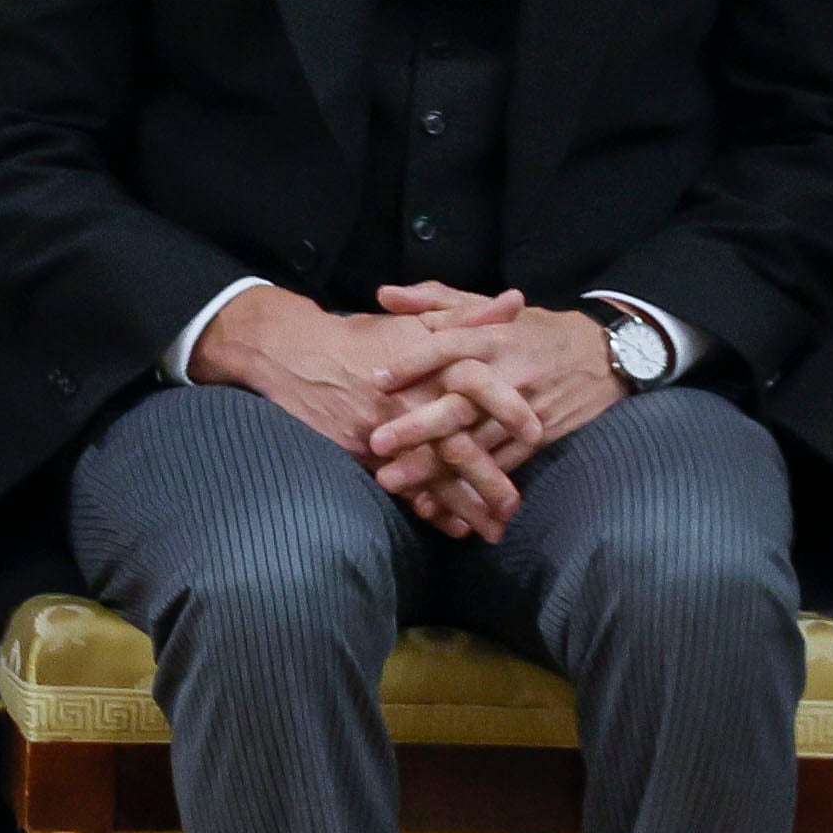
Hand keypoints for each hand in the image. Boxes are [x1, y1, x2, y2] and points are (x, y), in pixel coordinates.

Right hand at [193, 289, 510, 535]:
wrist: (296, 354)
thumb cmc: (363, 336)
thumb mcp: (417, 321)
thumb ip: (469, 316)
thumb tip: (516, 302)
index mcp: (430, 363)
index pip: (480, 388)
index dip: (509, 411)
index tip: (536, 432)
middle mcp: (411, 399)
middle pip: (459, 444)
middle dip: (490, 480)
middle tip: (516, 507)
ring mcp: (386, 429)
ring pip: (432, 474)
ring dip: (463, 505)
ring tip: (492, 530)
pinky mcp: (364, 451)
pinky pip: (403, 486)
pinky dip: (428, 508)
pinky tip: (451, 527)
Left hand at [367, 302, 623, 539]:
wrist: (605, 356)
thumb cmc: (533, 331)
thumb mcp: (490, 307)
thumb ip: (436, 301)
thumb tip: (384, 295)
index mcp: (494, 338)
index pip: (450, 346)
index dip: (413, 361)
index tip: (376, 379)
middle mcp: (509, 374)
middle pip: (461, 402)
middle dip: (419, 426)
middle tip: (377, 444)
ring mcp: (526, 409)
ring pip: (477, 442)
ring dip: (436, 466)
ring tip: (395, 481)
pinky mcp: (541, 437)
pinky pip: (504, 466)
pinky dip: (471, 486)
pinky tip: (439, 503)